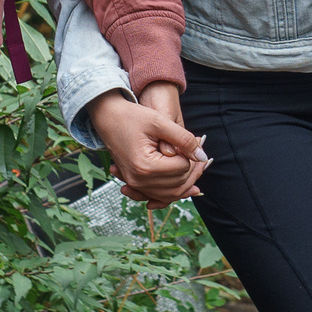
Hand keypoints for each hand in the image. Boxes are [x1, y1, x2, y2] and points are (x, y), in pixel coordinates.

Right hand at [87, 84, 209, 202]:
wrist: (108, 117)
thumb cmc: (132, 116)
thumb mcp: (160, 122)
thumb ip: (184, 139)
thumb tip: (203, 157)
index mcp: (145, 166)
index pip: (181, 168)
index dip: (189, 155)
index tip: (192, 141)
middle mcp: (139, 180)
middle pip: (178, 183)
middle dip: (193, 169)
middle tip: (202, 153)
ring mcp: (135, 184)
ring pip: (171, 193)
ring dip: (187, 182)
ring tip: (197, 164)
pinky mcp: (134, 183)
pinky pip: (158, 195)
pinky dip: (173, 190)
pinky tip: (187, 183)